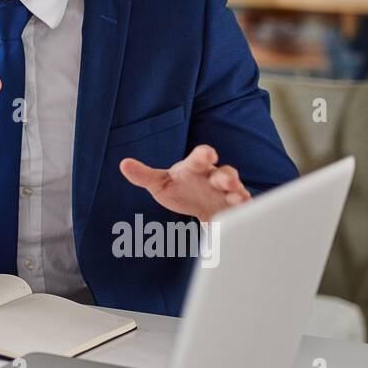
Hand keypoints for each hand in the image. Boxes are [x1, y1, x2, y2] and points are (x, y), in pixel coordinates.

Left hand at [119, 144, 250, 222]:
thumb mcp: (160, 184)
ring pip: (237, 189)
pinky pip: (242, 207)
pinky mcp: (234, 208)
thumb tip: (123, 164)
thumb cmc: (180, 188)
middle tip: (229, 180)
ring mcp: (226, 193)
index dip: (205, 154)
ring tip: (239, 197)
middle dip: (227, 176)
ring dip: (239, 192)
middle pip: (224, 173)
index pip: (200, 157)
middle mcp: (214, 178)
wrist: (198, 205)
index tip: (208, 153)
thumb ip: (144, 175)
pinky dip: (244, 209)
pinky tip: (243, 213)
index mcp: (196, 168)